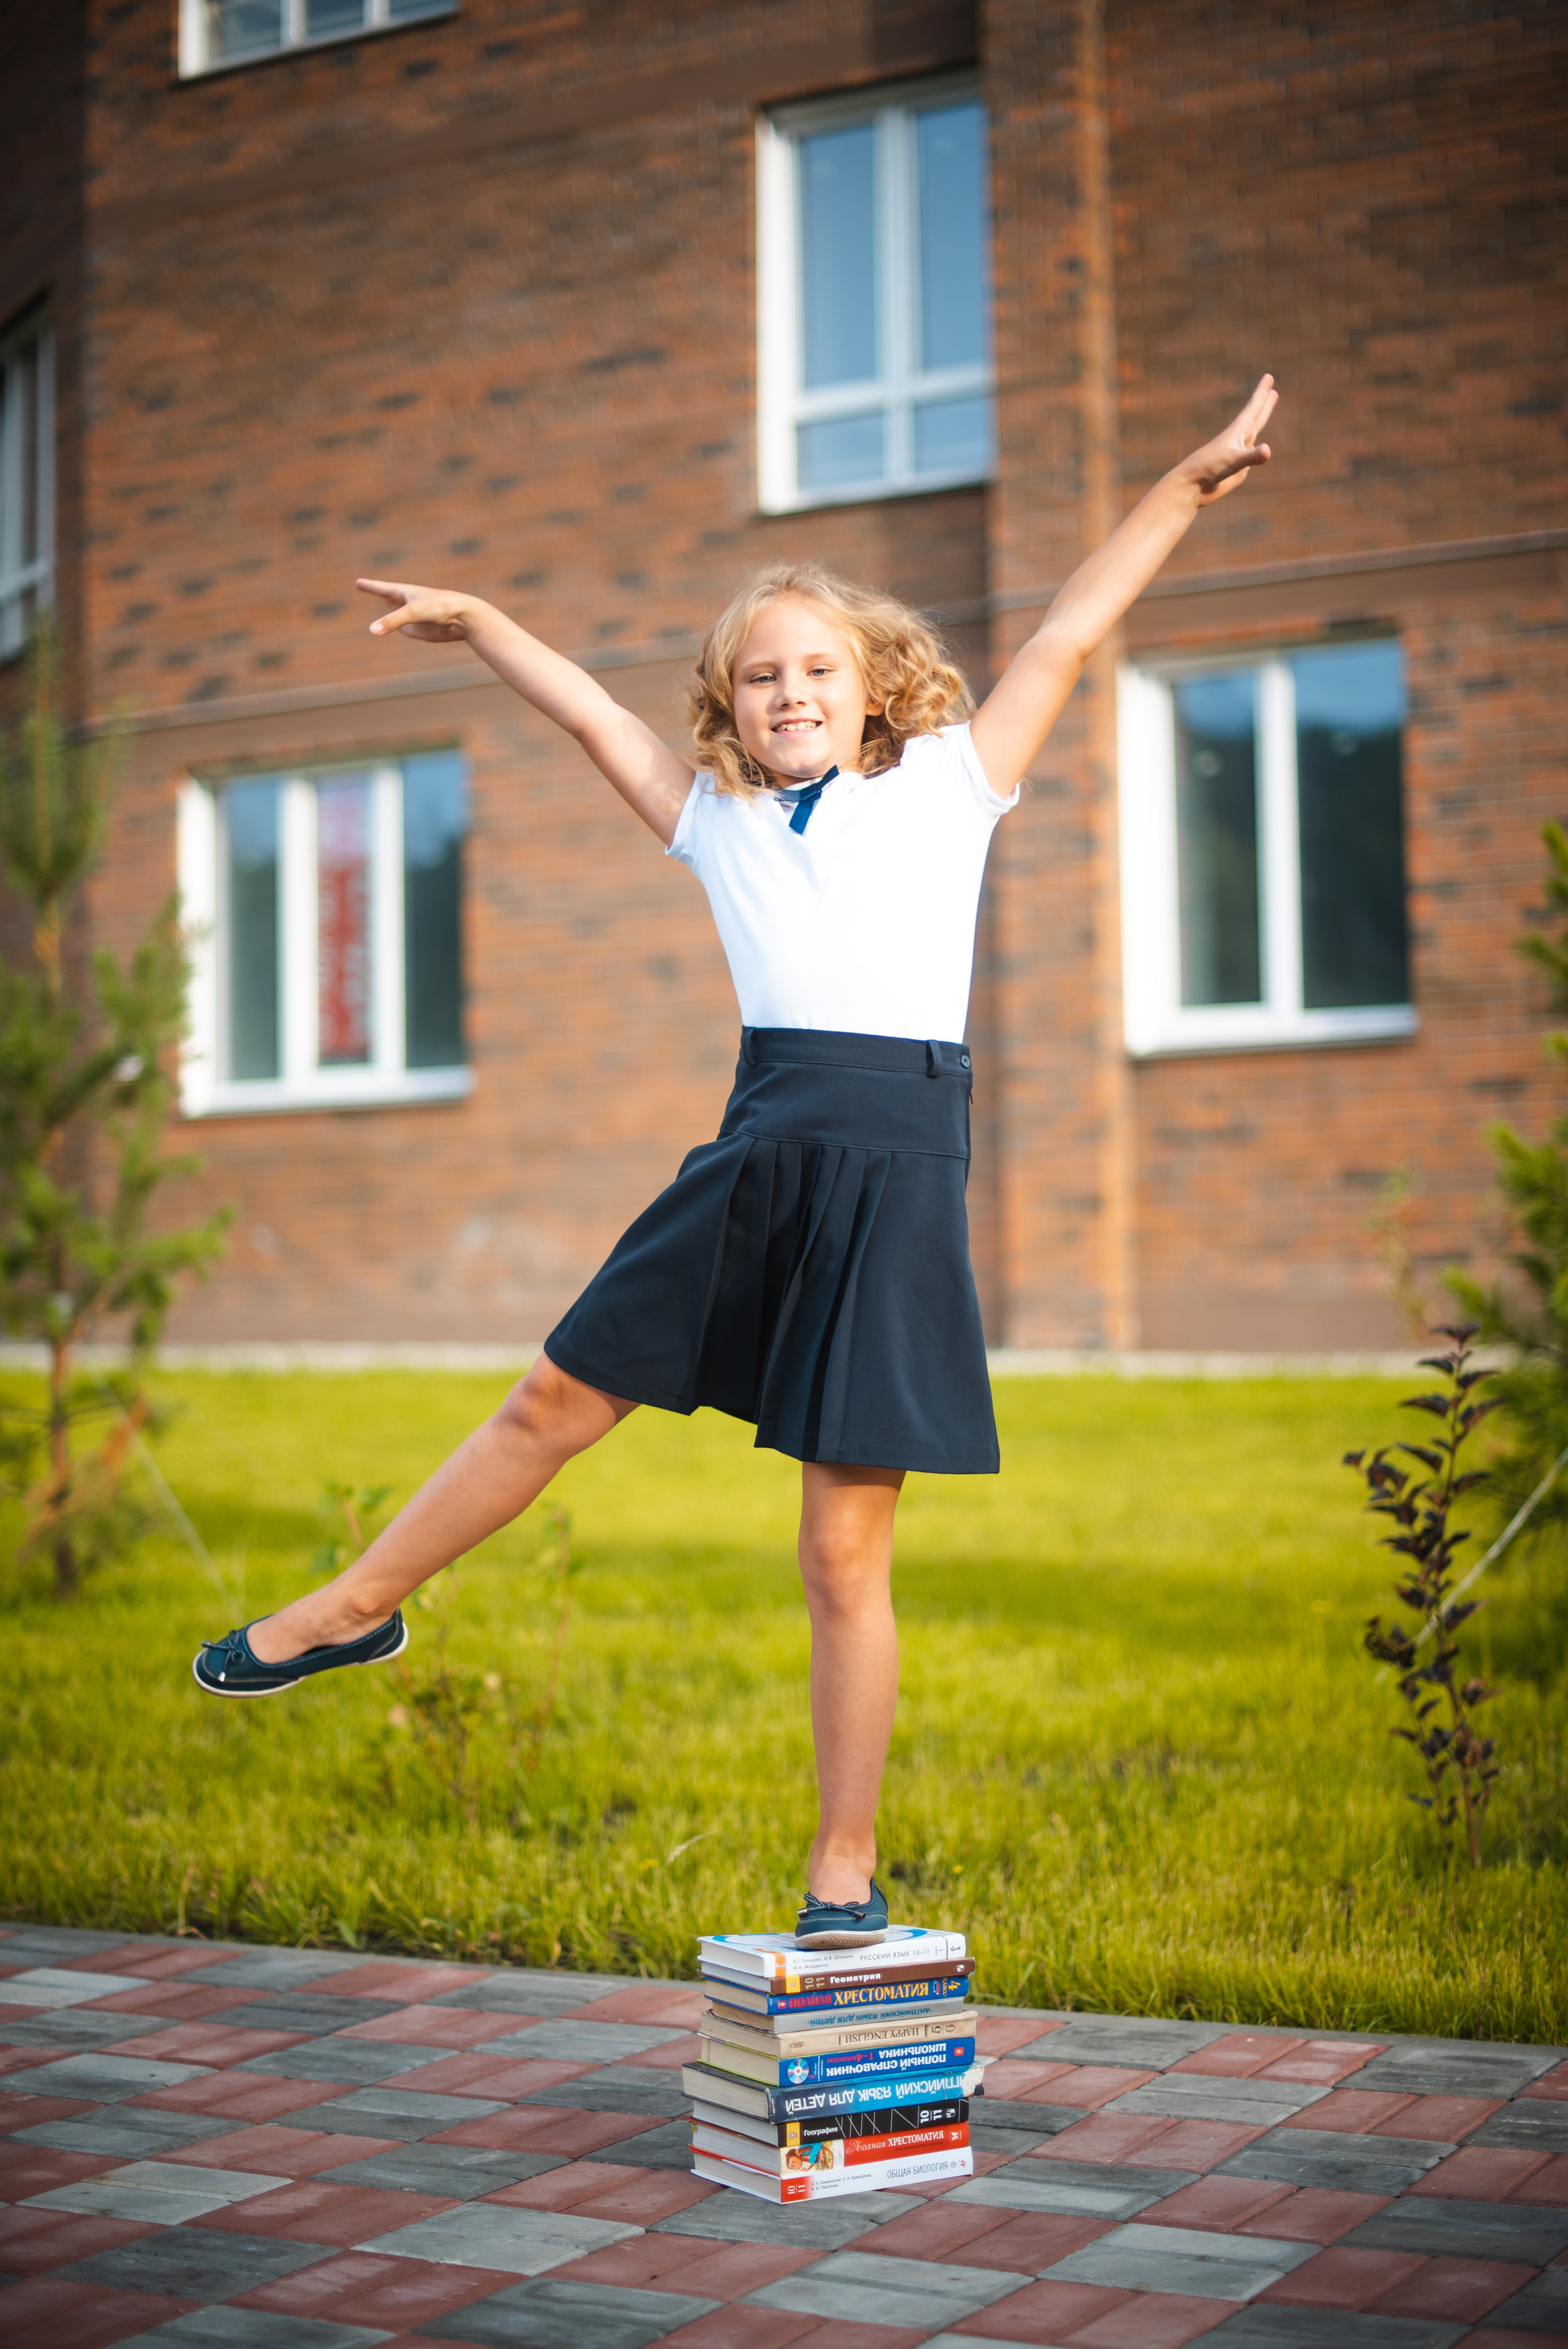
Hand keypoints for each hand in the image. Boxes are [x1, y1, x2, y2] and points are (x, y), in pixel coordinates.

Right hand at [356, 577, 476, 641]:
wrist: (464, 618)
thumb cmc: (439, 607)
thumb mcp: (412, 613)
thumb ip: (391, 621)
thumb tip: (372, 630)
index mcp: (405, 593)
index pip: (382, 588)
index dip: (370, 586)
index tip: (358, 582)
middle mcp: (409, 603)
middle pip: (389, 596)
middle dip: (379, 592)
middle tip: (368, 586)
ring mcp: (415, 617)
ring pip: (398, 612)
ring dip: (391, 608)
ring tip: (386, 599)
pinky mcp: (422, 630)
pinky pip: (407, 630)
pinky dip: (402, 628)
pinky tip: (403, 627)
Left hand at [1179, 374, 1277, 505]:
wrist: (1191, 487)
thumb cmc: (1208, 469)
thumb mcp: (1233, 461)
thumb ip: (1252, 456)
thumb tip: (1267, 451)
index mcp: (1236, 432)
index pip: (1253, 407)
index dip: (1262, 392)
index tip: (1268, 377)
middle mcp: (1238, 440)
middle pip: (1255, 417)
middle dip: (1263, 403)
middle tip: (1271, 389)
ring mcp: (1237, 454)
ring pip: (1253, 433)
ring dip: (1259, 421)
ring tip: (1264, 412)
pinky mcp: (1237, 469)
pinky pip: (1250, 457)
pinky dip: (1257, 451)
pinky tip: (1258, 450)